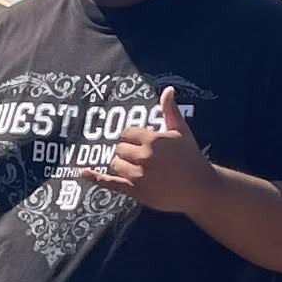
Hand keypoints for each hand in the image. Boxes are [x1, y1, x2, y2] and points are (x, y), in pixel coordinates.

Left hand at [84, 86, 216, 212]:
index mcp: (151, 140)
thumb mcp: (181, 131)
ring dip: (122, 164)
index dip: (132, 137)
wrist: (200, 187)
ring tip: (140, 167)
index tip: (142, 142)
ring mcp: (138, 176)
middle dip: (127, 151)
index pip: (125, 133)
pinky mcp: (136, 192)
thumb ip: (170, 110)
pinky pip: (110, 183)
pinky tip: (82, 172)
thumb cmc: (191, 157)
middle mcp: (143, 157)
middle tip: (144, 157)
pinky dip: (95, 178)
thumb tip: (168, 89)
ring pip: (115, 164)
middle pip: (119, 149)